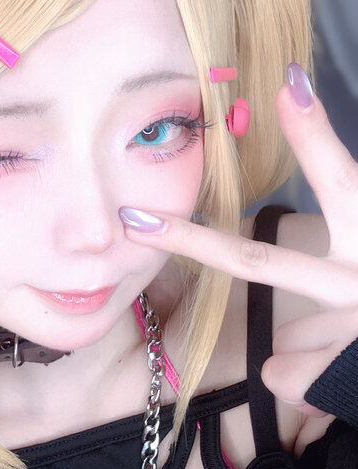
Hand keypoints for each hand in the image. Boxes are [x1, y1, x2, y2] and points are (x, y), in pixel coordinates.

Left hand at [119, 66, 357, 416]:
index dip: (314, 134)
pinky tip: (345, 382)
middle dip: (192, 245)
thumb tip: (279, 333)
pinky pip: (286, 378)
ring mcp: (350, 328)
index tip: (286, 83)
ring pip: (281, 342)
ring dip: (312, 347)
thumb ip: (336, 281)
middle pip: (261, 263)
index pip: (342, 181)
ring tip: (354, 352)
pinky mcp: (339, 377)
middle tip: (133, 223)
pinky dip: (308, 384)